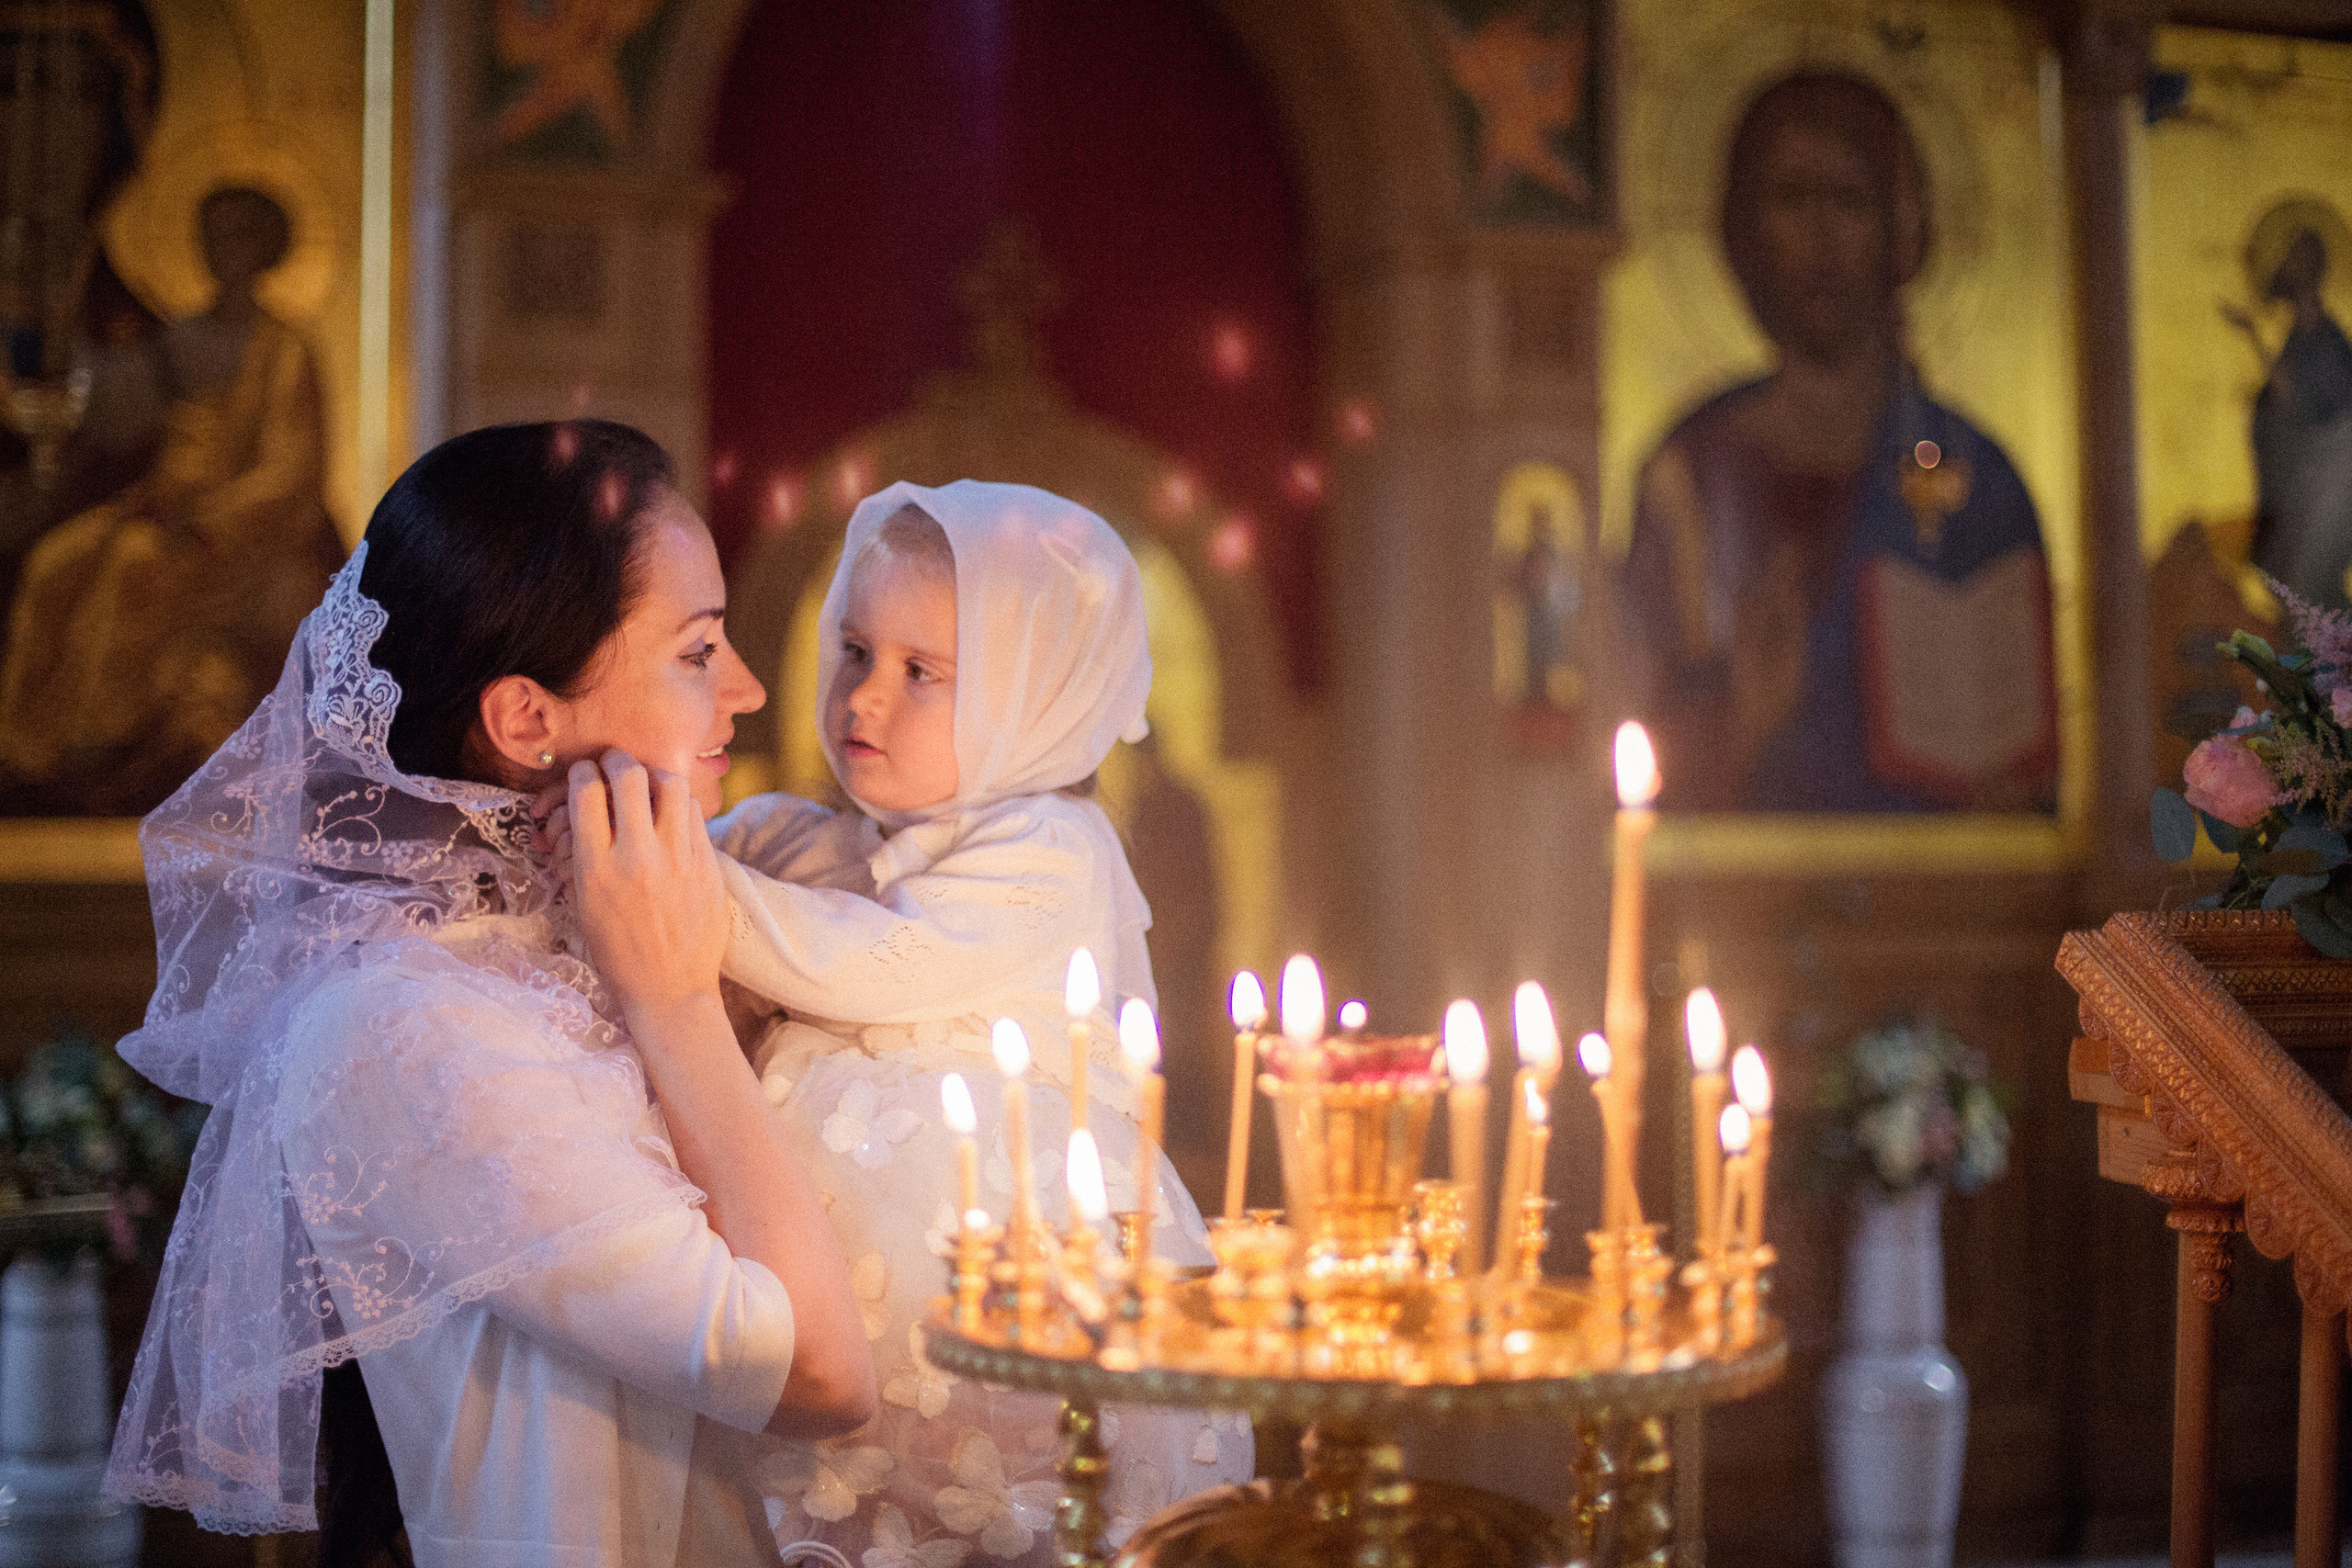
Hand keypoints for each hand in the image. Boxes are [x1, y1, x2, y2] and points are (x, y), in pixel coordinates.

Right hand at [567, 749, 729, 1025]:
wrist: (670, 989)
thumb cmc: (618, 952)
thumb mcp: (585, 903)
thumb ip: (584, 851)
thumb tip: (585, 805)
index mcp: (597, 869)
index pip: (587, 792)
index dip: (583, 773)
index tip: (585, 773)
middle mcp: (639, 857)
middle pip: (629, 775)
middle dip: (617, 760)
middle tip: (615, 764)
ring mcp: (679, 859)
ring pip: (671, 784)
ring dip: (655, 777)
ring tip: (647, 785)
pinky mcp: (709, 865)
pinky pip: (694, 814)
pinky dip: (679, 806)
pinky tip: (671, 815)